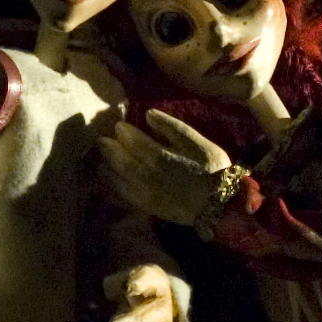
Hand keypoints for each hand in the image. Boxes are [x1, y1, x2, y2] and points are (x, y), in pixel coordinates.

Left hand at [99, 110, 235, 226]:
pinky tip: (110, 179)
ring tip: (101, 158)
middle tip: (100, 140)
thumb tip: (148, 114)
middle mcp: (149, 176)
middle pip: (122, 161)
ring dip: (107, 166)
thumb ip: (172, 128)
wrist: (221, 205)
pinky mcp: (149, 206)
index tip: (118, 126)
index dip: (124, 133)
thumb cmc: (212, 169)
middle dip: (109, 149)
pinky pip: (125, 195)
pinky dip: (114, 185)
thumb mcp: (198, 143)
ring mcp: (147, 193)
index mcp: (161, 157)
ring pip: (120, 178)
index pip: (134, 142)